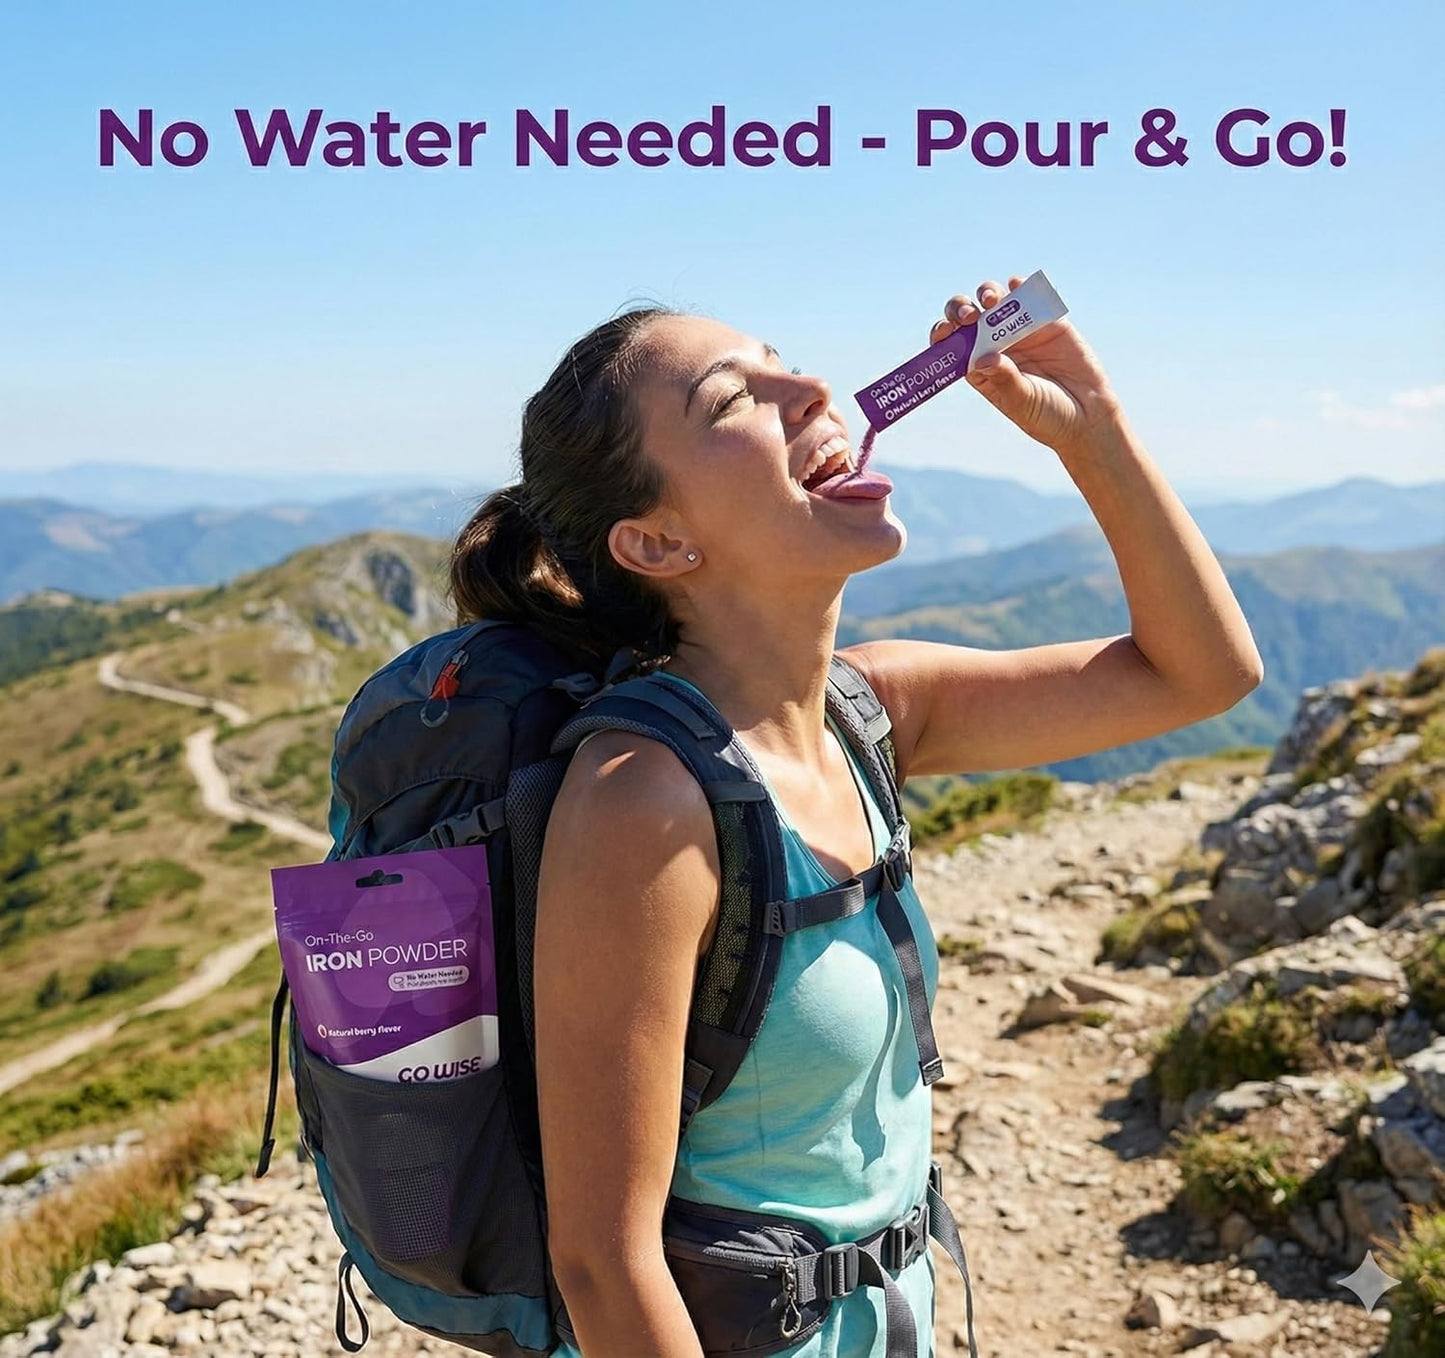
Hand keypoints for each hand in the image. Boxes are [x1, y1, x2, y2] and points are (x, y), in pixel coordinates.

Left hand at [930, 276, 1123, 453]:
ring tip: (993, 300)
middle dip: (961, 309)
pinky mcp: (1047, 321)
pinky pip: (1030, 296)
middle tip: (970, 316)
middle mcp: (995, 345)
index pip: (952, 345)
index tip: (946, 331)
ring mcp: (1020, 331)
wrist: (1088, 415)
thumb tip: (982, 359)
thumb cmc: (1048, 416)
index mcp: (979, 368)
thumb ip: (1005, 380)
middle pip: (968, 317)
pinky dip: (1021, 286)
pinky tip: (1016, 284)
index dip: (944, 333)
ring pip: (995, 301)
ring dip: (988, 293)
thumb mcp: (1023, 402)